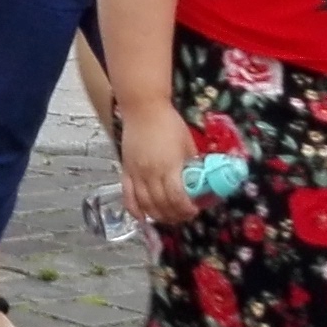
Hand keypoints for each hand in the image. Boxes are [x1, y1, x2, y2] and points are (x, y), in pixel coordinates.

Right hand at [117, 101, 198, 222]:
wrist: (144, 109)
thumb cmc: (169, 123)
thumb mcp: (188, 144)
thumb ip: (192, 164)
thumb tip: (200, 180)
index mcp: (169, 165)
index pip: (176, 197)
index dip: (186, 209)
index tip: (194, 210)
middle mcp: (150, 173)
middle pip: (161, 204)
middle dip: (174, 215)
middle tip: (184, 216)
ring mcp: (136, 173)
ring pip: (145, 204)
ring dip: (157, 215)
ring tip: (168, 217)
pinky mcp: (126, 171)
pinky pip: (128, 196)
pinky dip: (135, 210)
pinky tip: (143, 217)